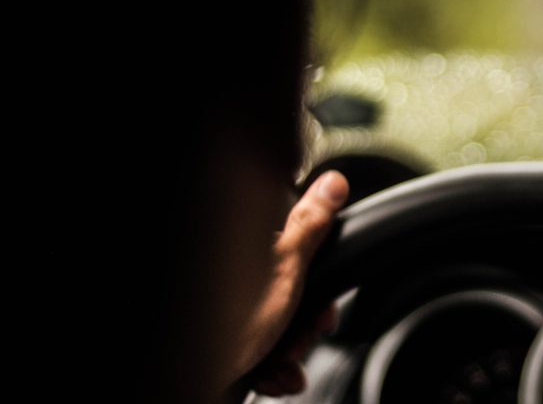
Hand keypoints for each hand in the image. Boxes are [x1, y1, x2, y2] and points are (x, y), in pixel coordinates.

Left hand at [230, 170, 349, 396]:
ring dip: (288, 348)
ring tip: (282, 365)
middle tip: (300, 338)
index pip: (295, 252)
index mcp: (244, 243)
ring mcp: (221, 305)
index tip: (322, 305)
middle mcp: (228, 270)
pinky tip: (271, 374)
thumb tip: (332, 184)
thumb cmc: (226, 324)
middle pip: (286, 291)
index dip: (318, 280)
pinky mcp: (219, 336)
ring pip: (272, 323)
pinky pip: (253, 345)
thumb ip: (310, 226)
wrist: (192, 375)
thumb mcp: (284, 268)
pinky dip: (268, 362)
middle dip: (302, 321)